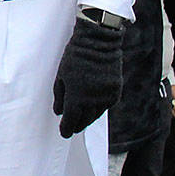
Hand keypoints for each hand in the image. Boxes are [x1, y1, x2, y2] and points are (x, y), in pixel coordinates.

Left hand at [52, 16, 123, 137]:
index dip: (66, 129)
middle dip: (77, 125)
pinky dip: (98, 109)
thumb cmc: (75, 56)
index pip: (71, 120)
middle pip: (84, 121)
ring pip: (96, 116)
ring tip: (81, 120)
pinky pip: (105, 106)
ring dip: (87, 119)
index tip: (64, 133)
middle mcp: (93, 100)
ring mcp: (106, 97)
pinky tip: (92, 108)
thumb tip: (59, 112)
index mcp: (77, 97)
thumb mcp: (61, 75)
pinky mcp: (115, 92)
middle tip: (71, 128)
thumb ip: (59, 96)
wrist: (99, 42)